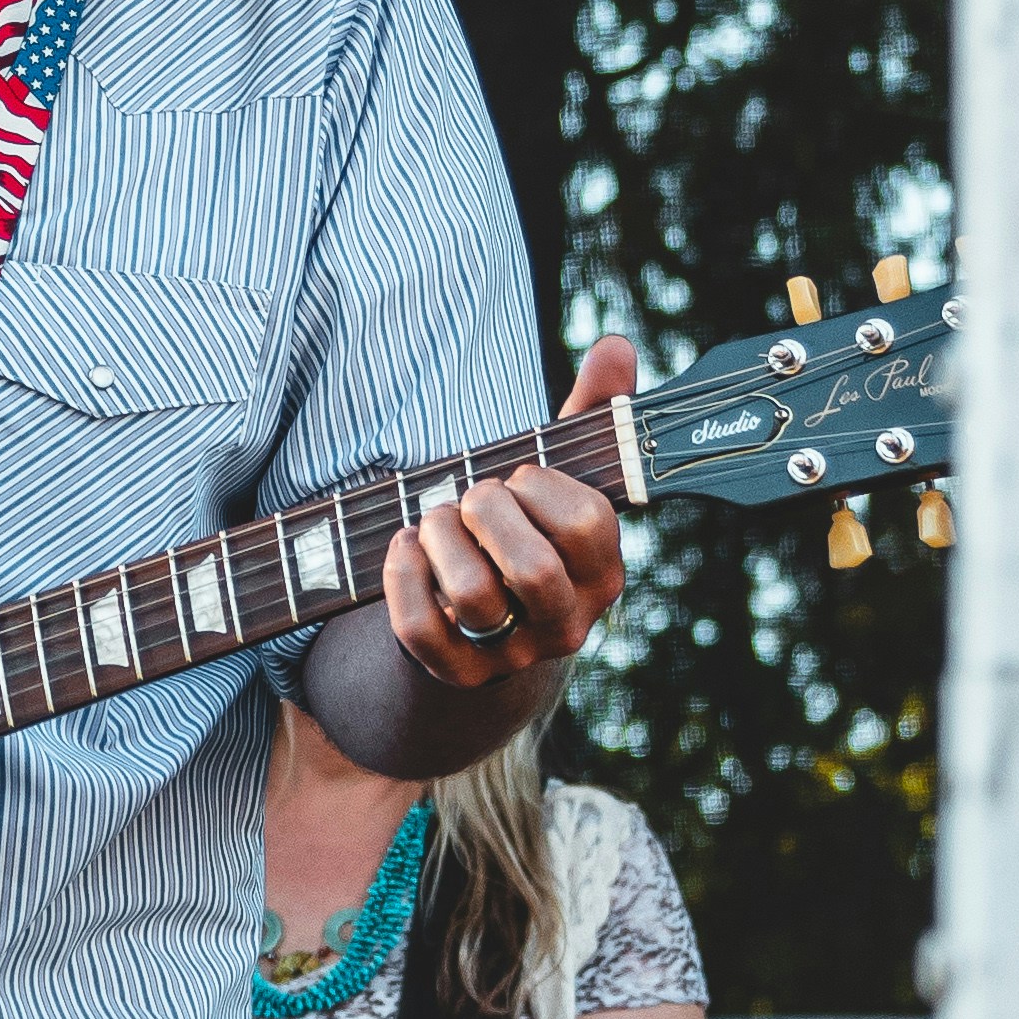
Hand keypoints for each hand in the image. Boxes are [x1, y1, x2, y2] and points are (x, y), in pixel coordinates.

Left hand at [380, 339, 634, 687]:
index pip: (586, 524)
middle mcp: (565, 625)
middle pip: (532, 570)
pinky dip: (402, 576)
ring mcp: (508, 655)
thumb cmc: (523, 532)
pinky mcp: (452, 672)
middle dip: (488, 512)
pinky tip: (404, 546)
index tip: (519, 478)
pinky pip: (420, 629)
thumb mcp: (558, 476)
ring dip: (440, 537)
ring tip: (434, 519)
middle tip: (471, 496)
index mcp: (602, 574)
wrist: (480, 625)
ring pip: (474, 599)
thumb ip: (591, 413)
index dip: (540, 485)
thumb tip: (616, 346)